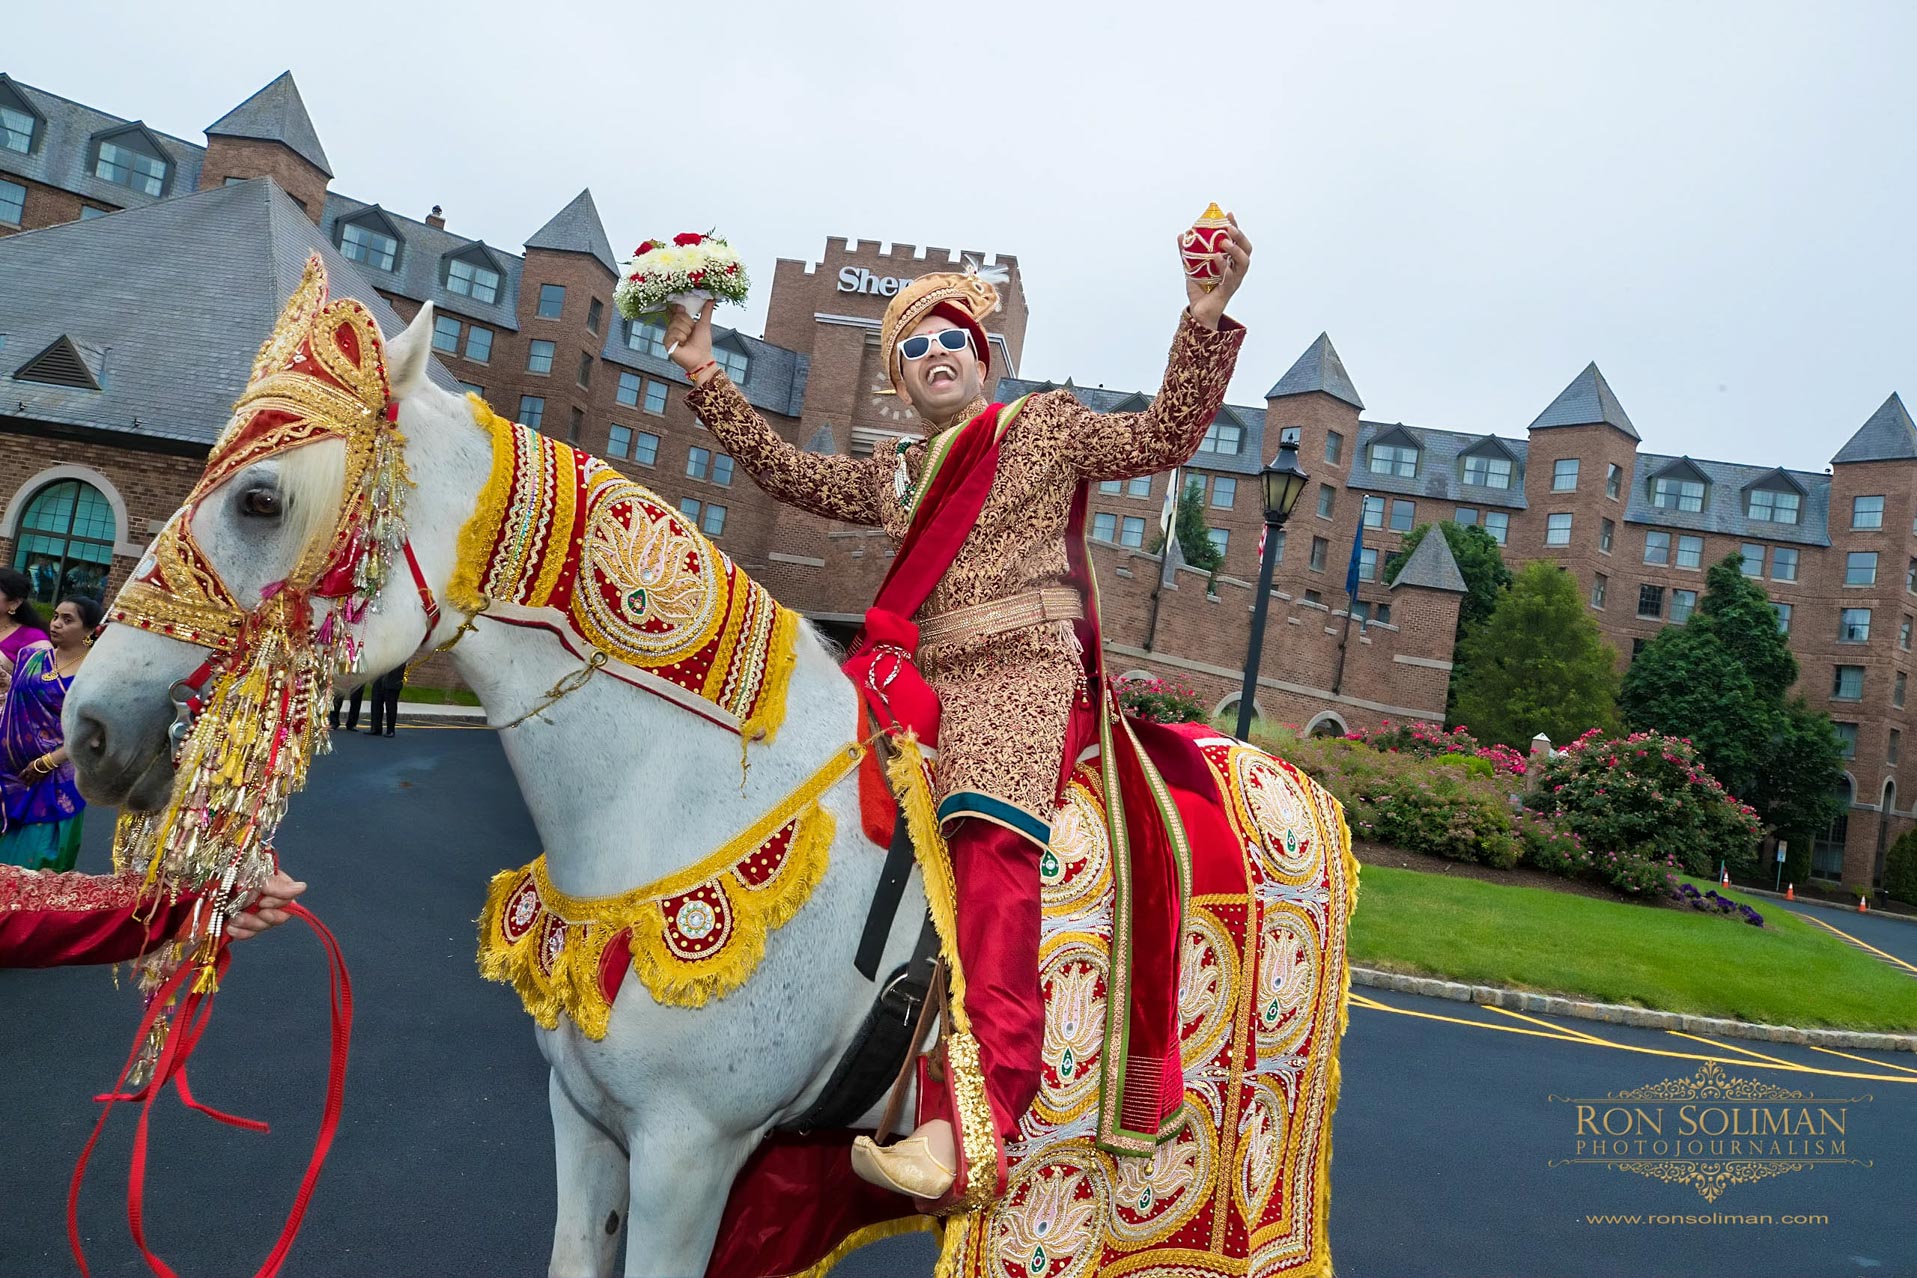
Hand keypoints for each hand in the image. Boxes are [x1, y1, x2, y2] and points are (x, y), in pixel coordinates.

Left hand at [226, 870, 307, 940]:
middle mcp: (263, 895)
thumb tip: (302, 888)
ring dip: (249, 924)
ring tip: (234, 919)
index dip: (280, 903)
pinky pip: (248, 934)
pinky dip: (240, 933)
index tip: (264, 903)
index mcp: (269, 879)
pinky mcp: (236, 922)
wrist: (190, 883)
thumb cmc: (220, 870)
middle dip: (264, 917)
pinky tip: (230, 928)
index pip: (289, 897)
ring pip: (263, 926)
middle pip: (279, 915)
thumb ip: (274, 883)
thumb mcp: (248, 873)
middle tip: (251, 913)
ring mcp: (249, 909)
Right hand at [665, 299, 716, 380]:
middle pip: (678, 316)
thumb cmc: (702, 344)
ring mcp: (669, 335)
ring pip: (676, 324)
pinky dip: (681, 339)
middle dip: (688, 324)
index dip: (679, 308)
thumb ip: (706, 311)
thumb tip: (712, 299)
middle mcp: (673, 327)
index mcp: (680, 322)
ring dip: (686, 333)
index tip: (683, 308)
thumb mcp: (704, 324)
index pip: (675, 310)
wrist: (701, 359)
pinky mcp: (666, 342)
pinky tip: (682, 344)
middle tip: (691, 333)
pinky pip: (673, 333)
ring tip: (687, 340)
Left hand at [1183, 214, 1251, 330]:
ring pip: (1243, 263)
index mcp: (1231, 263)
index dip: (1235, 227)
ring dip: (1235, 250)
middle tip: (1229, 227)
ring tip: (1224, 241)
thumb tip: (1183, 234)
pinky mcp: (1228, 290)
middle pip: (1247, 249)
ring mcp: (1234, 280)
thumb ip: (1187, 252)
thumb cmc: (1199, 290)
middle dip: (1240, 236)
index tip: (1228, 214)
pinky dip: (1223, 265)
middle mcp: (1236, 270)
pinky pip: (1230, 277)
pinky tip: (1216, 257)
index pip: (1238, 242)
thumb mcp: (1191, 267)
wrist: (1197, 312)